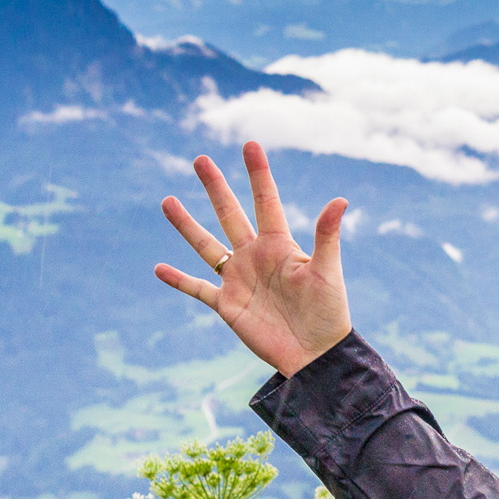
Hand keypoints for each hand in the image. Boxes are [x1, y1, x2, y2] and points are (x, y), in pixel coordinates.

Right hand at [155, 142, 351, 377]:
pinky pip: (197, 288)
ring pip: (207, 245)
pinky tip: (158, 268)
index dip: (258, 174)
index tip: (250, 144)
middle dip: (216, 187)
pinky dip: (178, 280)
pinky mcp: (227, 304)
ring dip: (187, 224)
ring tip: (167, 201)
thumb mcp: (327, 272)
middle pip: (230, 214)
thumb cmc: (328, 313)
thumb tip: (340, 200)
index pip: (266, 201)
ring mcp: (239, 279)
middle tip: (200, 159)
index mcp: (281, 245)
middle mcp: (256, 257)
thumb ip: (327, 236)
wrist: (315, 354)